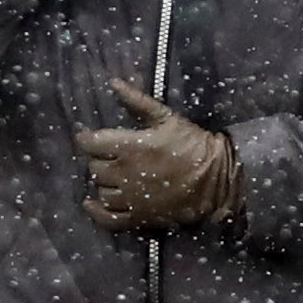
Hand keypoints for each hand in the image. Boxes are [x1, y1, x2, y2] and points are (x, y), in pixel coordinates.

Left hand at [81, 80, 244, 234]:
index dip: (86, 139)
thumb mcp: (166, 118)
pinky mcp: (139, 217)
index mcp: (129, 147)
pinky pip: (108, 219)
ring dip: (103, 183)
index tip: (88, 137)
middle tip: (108, 156)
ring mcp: (131, 198)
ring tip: (111, 177)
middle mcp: (125, 174)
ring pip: (101, 191)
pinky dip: (97, 212)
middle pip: (95, 168)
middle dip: (98, 160)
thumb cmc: (193, 144)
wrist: (217, 179)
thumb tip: (113, 83)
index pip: (91, 143)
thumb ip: (137, 102)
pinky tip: (92, 204)